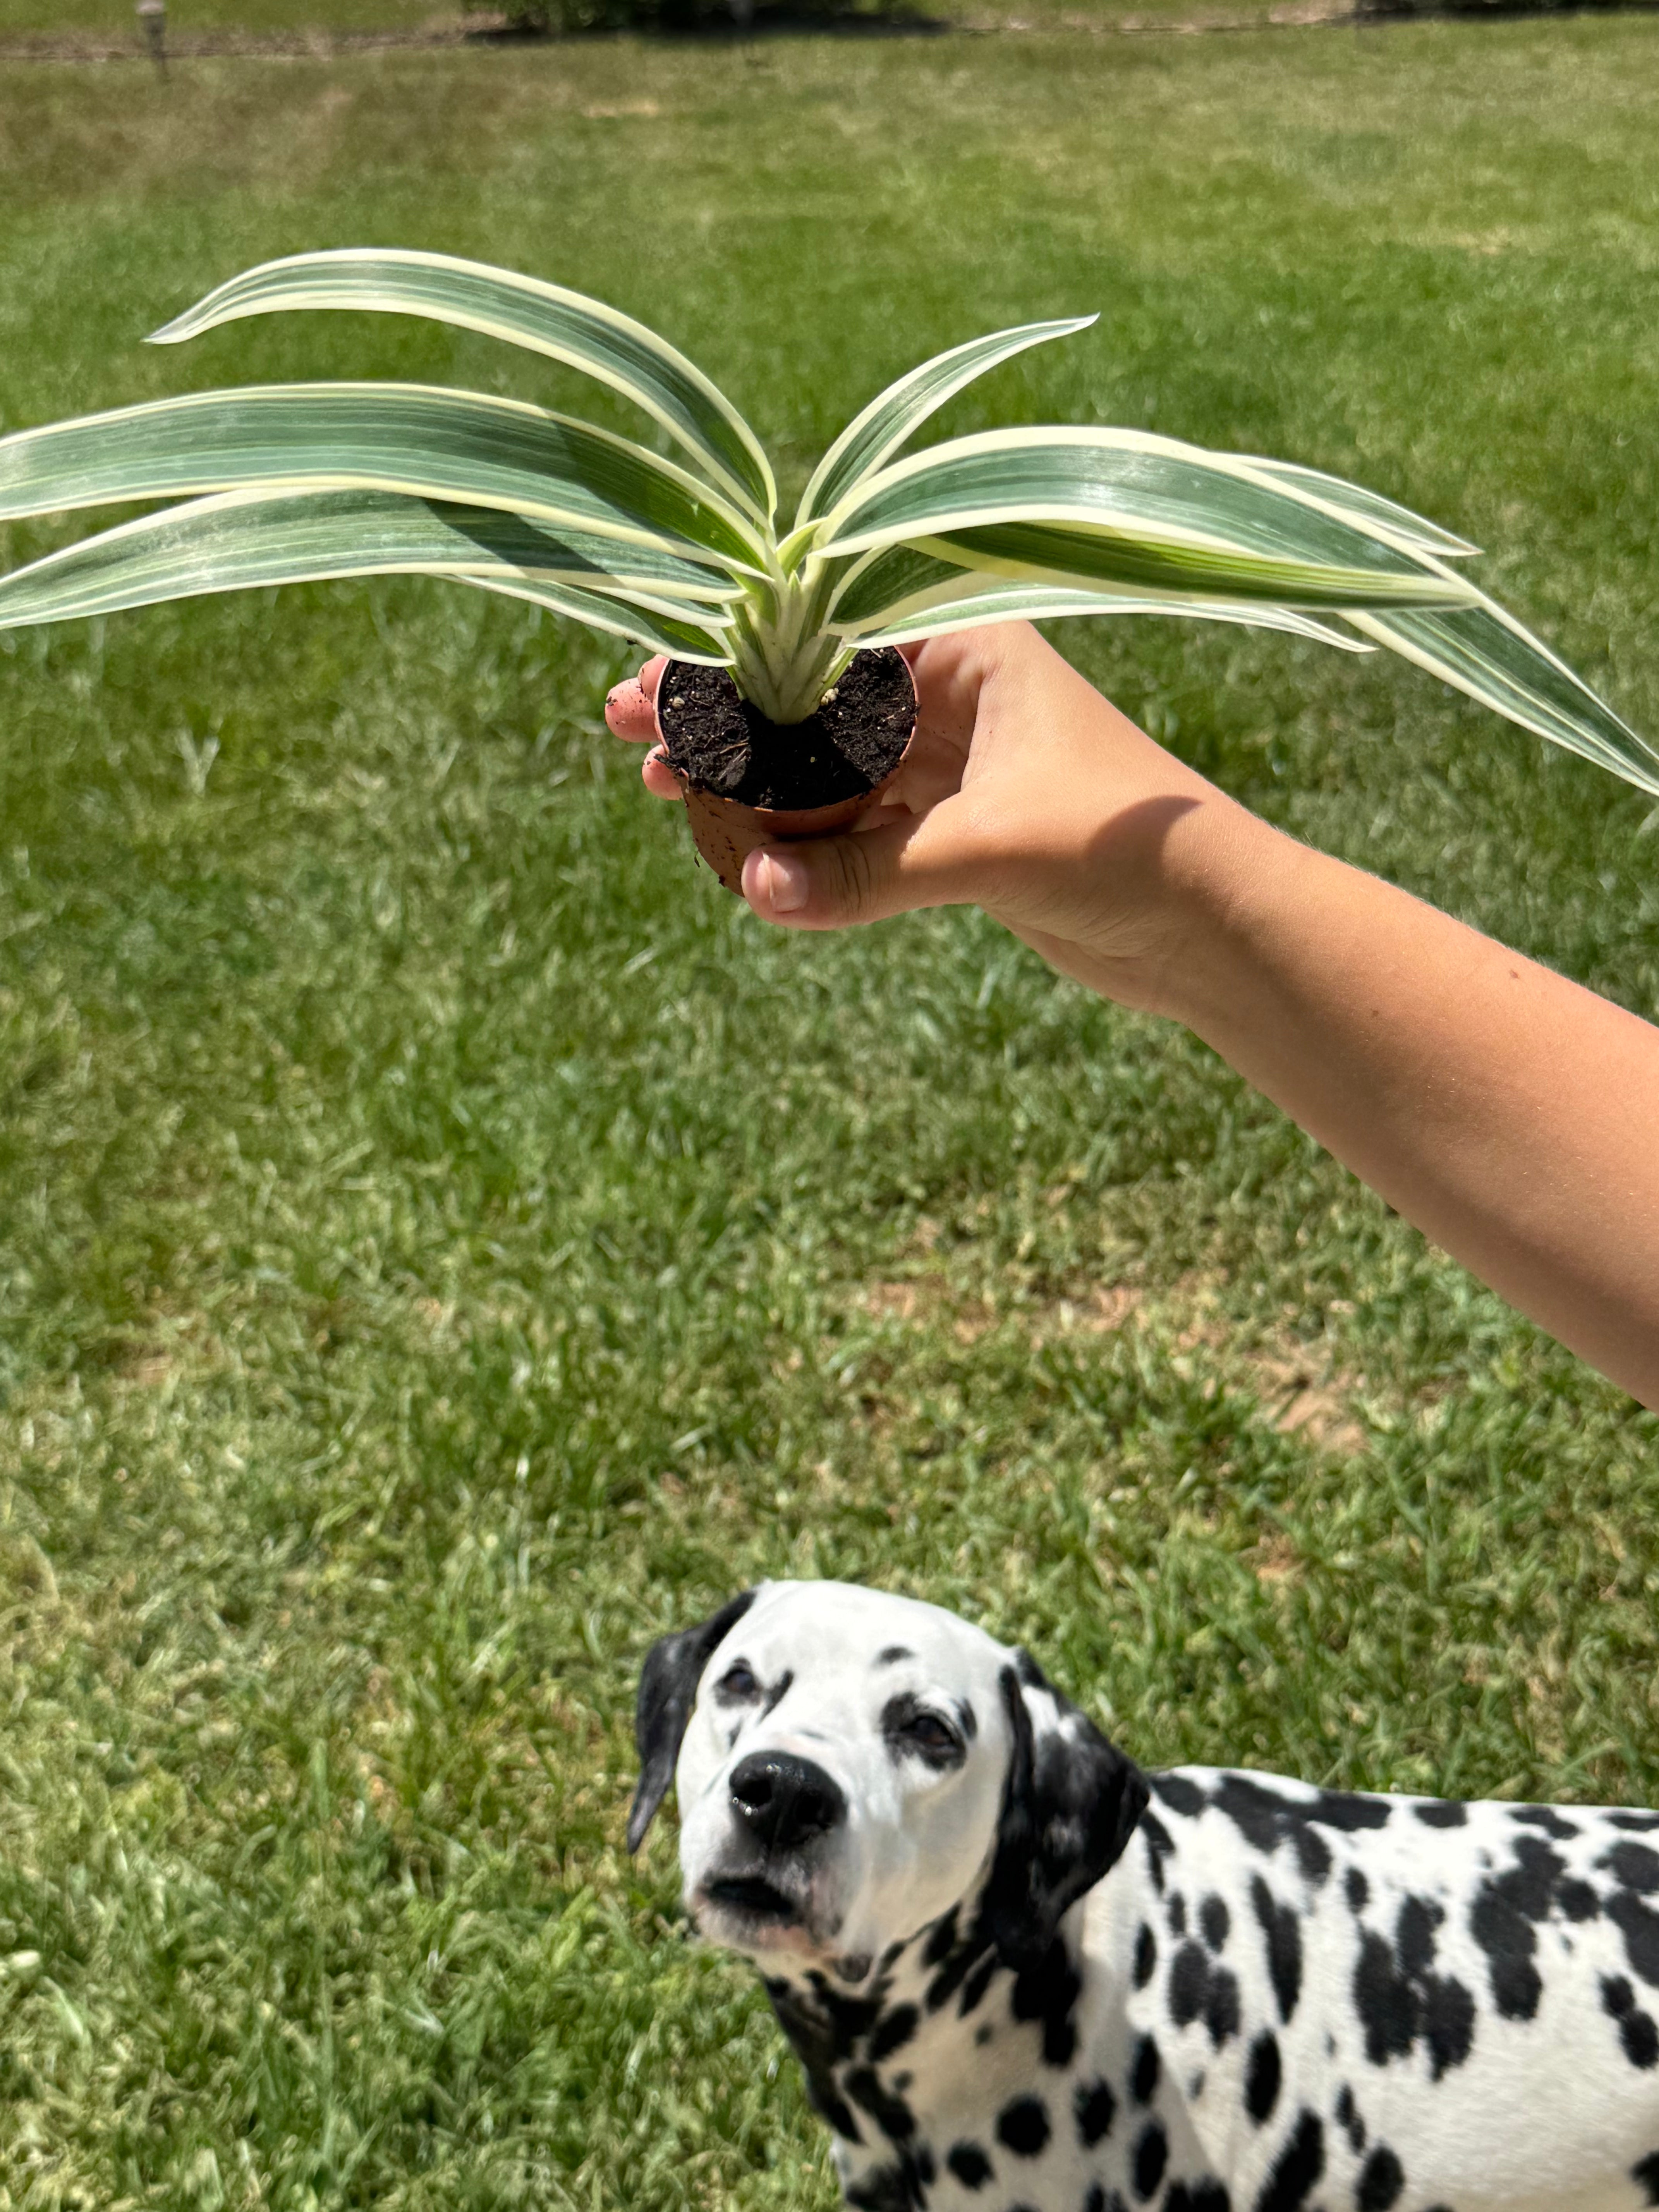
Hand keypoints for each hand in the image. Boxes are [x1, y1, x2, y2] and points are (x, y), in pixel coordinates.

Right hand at [604, 623, 1271, 1018]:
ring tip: (674, 803)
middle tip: (636, 745)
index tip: (653, 689)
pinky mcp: (948, 831)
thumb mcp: (987, 850)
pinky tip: (749, 862)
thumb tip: (757, 889)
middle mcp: (952, 693)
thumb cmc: (1126, 850)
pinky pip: (852, 829)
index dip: (729, 664)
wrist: (1211, 928)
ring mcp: (947, 763)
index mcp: (971, 647)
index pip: (824, 637)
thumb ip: (867, 871)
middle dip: (723, 722)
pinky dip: (805, 847)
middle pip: (809, 698)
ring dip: (754, 789)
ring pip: (823, 768)